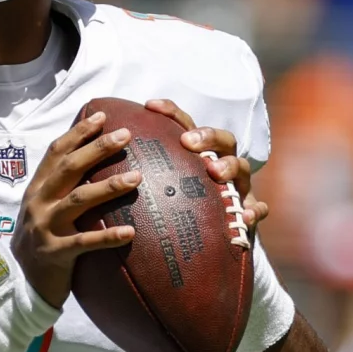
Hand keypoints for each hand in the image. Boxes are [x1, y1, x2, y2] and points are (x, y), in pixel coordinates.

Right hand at [11, 110, 138, 307]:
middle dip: (98, 148)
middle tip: (126, 135)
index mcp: (37, 188)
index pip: (57, 151)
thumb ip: (63, 187)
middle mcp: (38, 202)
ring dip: (109, 186)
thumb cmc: (43, 240)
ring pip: (78, 200)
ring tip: (137, 177)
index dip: (79, 132)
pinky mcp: (55, 253)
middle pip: (69, 168)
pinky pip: (85, 242)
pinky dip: (108, 237)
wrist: (22, 282)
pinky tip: (131, 233)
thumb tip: (94, 162)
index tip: (102, 115)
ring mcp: (45, 227)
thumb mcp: (45, 208)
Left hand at [143, 98, 266, 238]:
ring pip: (243, 168)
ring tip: (215, 173)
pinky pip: (256, 209)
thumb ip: (135, 171)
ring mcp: (237, 188)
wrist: (203, 245)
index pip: (185, 124)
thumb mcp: (154, 189)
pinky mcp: (247, 214)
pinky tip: (245, 218)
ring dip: (231, 167)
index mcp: (196, 155)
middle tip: (189, 142)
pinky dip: (253, 211)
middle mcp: (220, 166)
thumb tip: (95, 153)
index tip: (150, 106)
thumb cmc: (173, 211)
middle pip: (222, 139)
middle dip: (207, 136)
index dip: (171, 112)